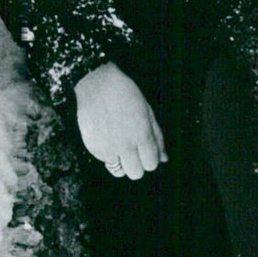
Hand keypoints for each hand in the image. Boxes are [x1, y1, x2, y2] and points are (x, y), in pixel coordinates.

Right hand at [74, 61, 167, 179]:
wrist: (96, 82)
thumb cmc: (125, 93)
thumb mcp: (147, 110)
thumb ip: (157, 136)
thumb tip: (164, 159)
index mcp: (142, 134)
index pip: (151, 164)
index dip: (150, 159)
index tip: (145, 151)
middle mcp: (125, 144)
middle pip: (136, 173)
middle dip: (137, 164)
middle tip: (132, 149)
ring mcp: (108, 147)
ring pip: (119, 171)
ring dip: (121, 162)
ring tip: (119, 145)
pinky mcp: (93, 147)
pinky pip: (105, 161)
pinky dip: (107, 154)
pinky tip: (107, 136)